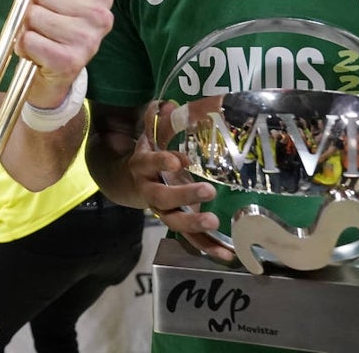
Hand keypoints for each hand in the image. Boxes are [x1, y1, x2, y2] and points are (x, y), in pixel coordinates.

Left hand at [18, 0, 113, 107]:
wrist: (56, 77)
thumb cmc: (57, 32)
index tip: (53, 3)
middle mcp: (101, 16)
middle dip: (33, 8)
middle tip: (43, 26)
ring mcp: (88, 39)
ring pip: (33, 15)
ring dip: (27, 28)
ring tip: (40, 39)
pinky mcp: (70, 60)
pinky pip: (28, 39)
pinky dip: (24, 46)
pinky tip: (36, 53)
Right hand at [132, 100, 233, 262]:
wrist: (129, 183)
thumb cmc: (148, 155)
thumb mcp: (151, 136)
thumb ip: (162, 122)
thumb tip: (169, 102)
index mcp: (142, 166)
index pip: (148, 163)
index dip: (161, 162)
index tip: (179, 160)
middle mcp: (149, 191)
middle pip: (162, 197)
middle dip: (184, 195)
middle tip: (208, 191)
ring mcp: (163, 211)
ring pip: (174, 221)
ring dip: (194, 224)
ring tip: (214, 221)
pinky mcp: (177, 224)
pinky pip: (191, 240)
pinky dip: (209, 248)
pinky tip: (229, 255)